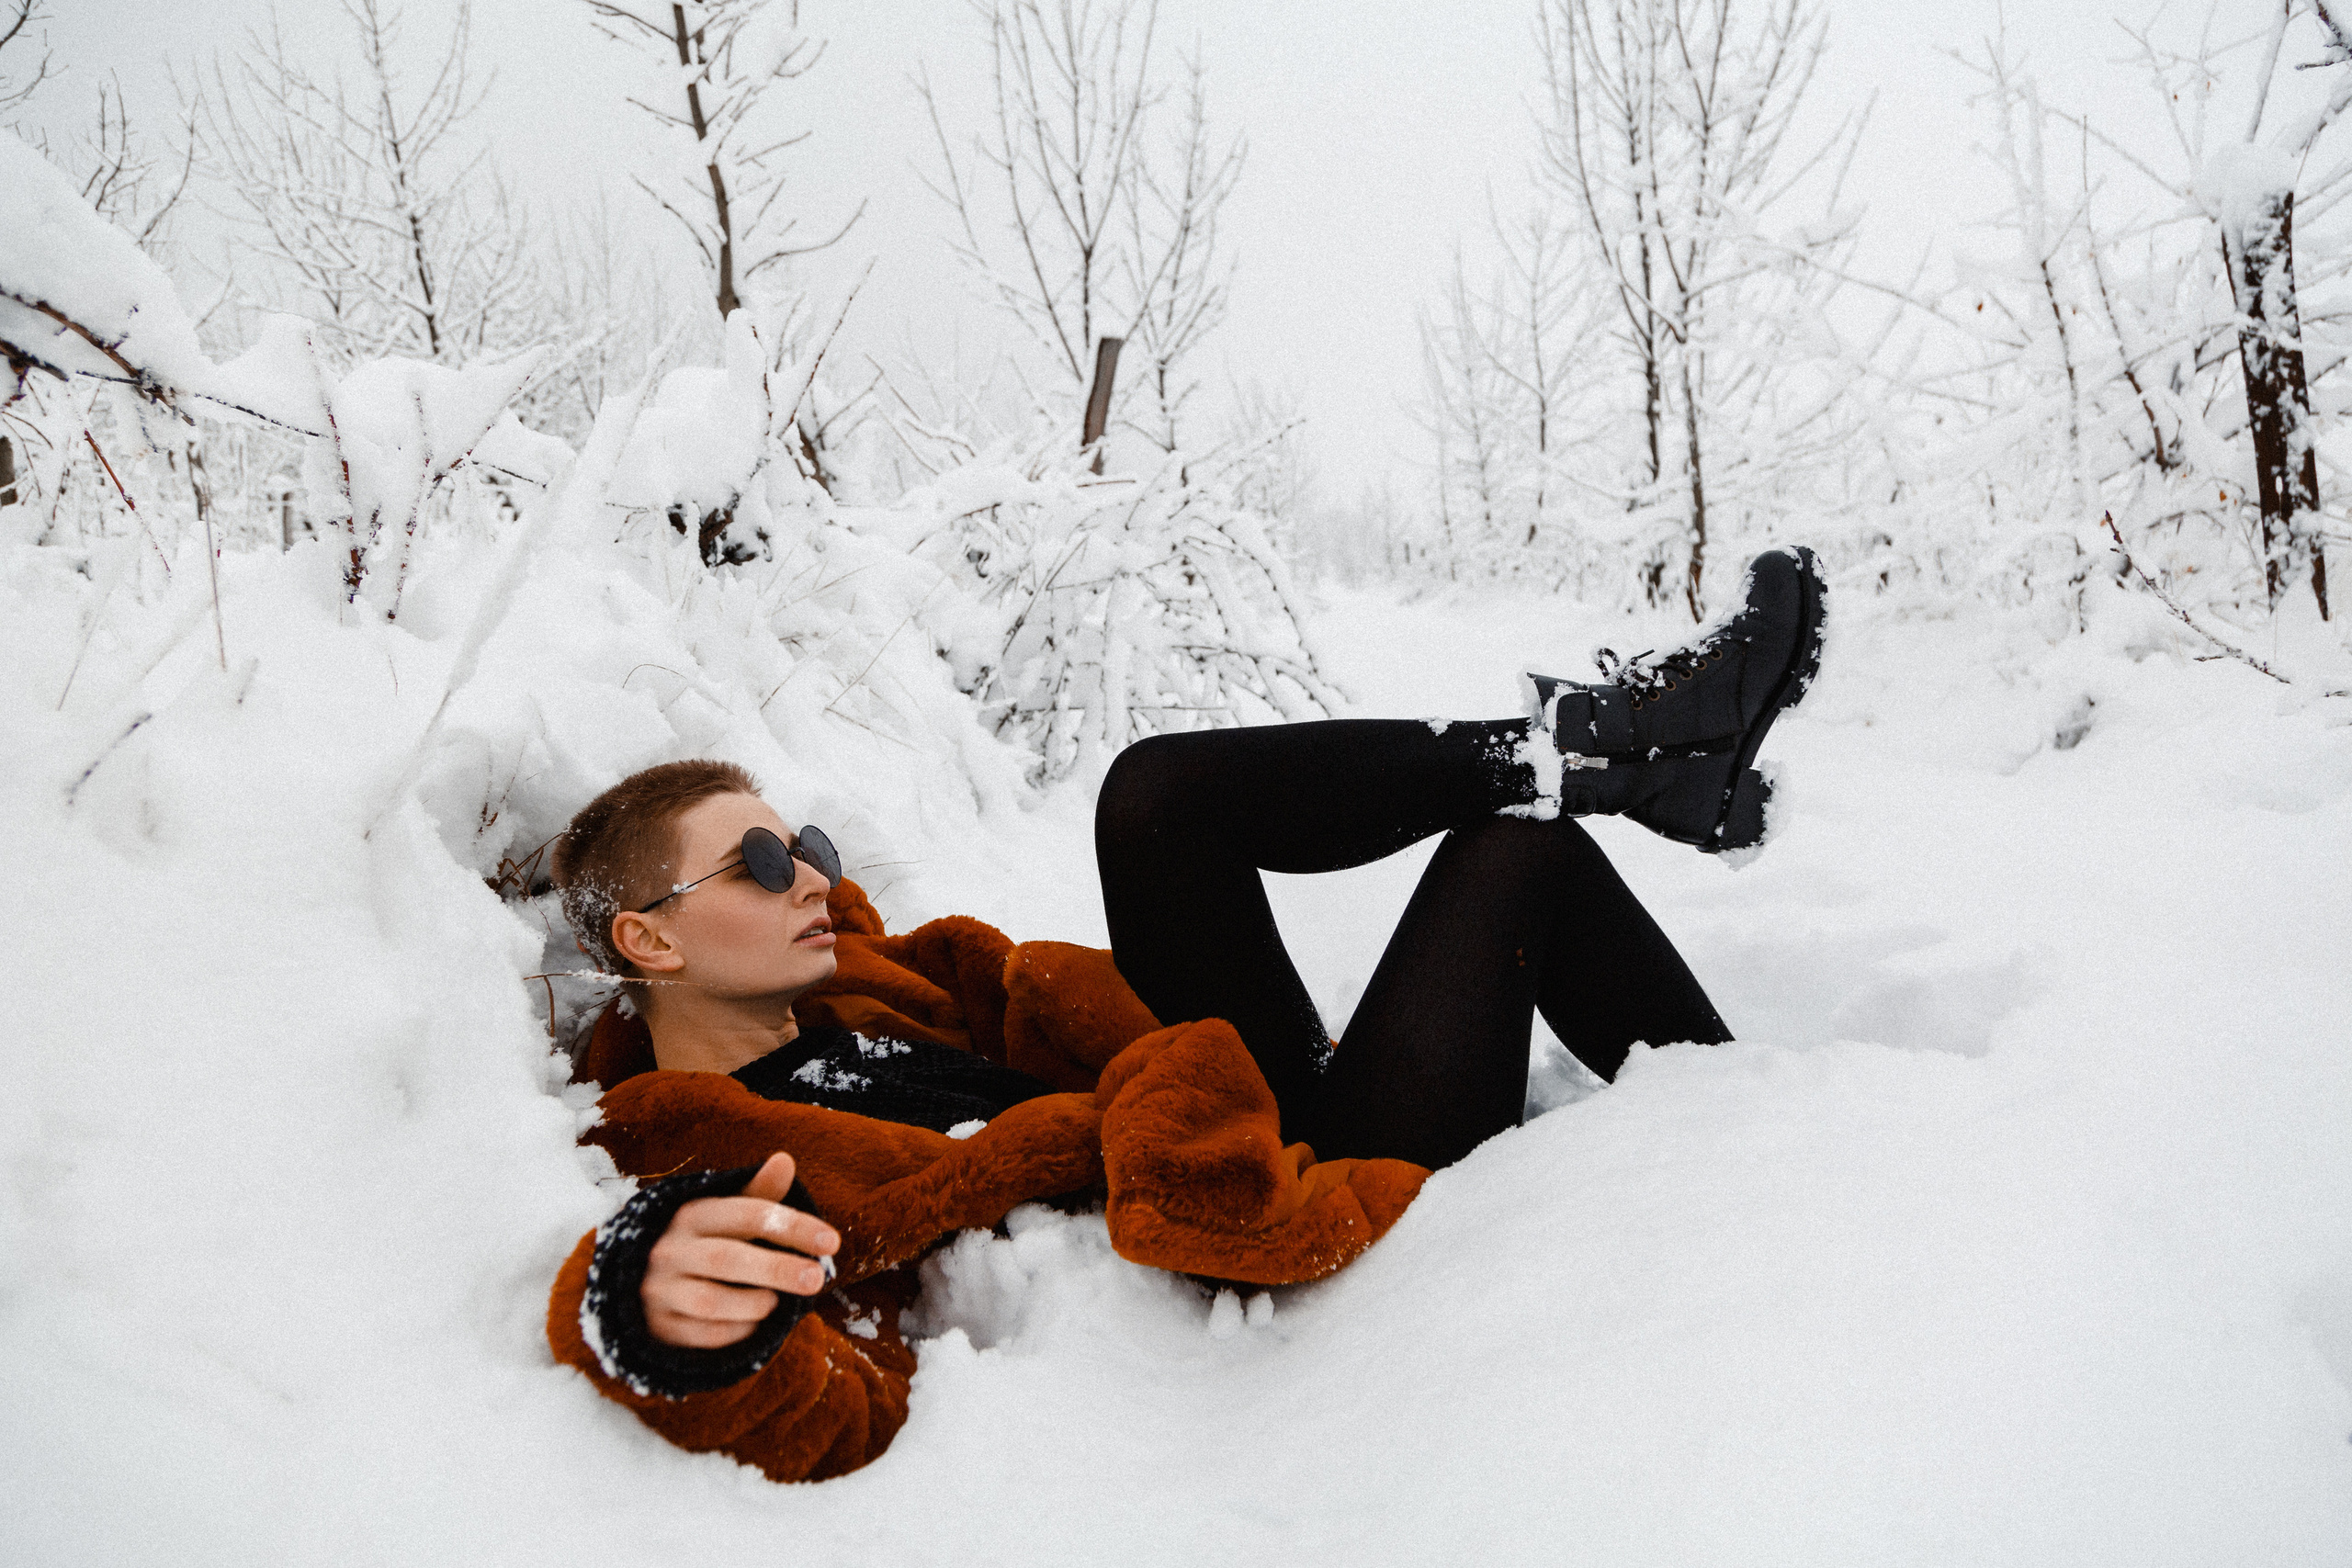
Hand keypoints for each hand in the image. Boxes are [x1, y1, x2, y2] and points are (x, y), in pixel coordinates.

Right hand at [641, 1151, 840, 1349]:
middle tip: (818, 1279)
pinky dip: (737, 1331)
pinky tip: (752, 1323)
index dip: (793, 1226)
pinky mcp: (658, 1326)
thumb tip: (785, 1159)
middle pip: (728, 1259)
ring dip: (754, 1304)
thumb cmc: (703, 1242)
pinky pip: (704, 1335)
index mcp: (692, 1213)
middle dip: (778, 1268)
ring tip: (776, 1302)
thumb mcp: (726, 1214)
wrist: (639, 1281)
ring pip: (712, 1302)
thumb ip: (759, 1194)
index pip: (748, 1214)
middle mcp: (671, 1249)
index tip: (832, 1242)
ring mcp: (660, 1289)